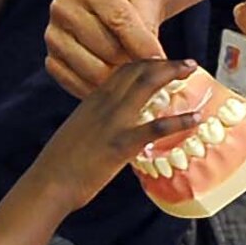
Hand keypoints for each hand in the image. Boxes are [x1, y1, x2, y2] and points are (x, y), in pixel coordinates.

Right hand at [36, 57, 201, 201]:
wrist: (49, 182)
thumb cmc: (60, 163)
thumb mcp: (77, 131)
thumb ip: (96, 121)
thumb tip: (111, 122)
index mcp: (92, 100)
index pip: (122, 69)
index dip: (146, 62)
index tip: (162, 62)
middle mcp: (104, 103)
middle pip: (137, 70)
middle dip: (164, 61)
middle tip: (186, 62)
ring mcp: (114, 122)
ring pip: (147, 85)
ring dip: (172, 75)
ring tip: (192, 71)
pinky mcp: (122, 144)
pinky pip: (156, 127)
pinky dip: (180, 120)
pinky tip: (196, 118)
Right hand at [45, 0, 170, 97]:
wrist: (108, 5)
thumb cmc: (131, 2)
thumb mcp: (147, 0)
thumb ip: (150, 26)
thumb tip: (157, 63)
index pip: (119, 21)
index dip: (142, 46)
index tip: (162, 63)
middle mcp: (64, 8)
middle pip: (107, 50)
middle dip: (133, 64)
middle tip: (151, 69)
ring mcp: (53, 36)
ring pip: (94, 71)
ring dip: (119, 80)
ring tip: (133, 74)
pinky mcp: (51, 60)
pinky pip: (78, 85)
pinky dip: (101, 90)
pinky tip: (115, 83)